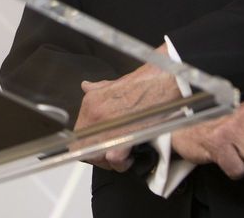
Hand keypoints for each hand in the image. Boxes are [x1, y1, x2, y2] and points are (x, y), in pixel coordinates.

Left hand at [74, 57, 181, 171]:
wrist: (166, 81)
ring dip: (110, 162)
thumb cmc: (146, 83)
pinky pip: (114, 159)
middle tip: (113, 155)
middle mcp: (95, 113)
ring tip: (123, 156)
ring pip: (97, 156)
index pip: (77, 135)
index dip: (89, 145)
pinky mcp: (123, 135)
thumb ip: (98, 89)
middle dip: (99, 157)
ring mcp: (108, 125)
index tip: (101, 147)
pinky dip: (122, 162)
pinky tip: (130, 156)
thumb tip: (86, 86)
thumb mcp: (115, 83)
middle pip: (85, 149)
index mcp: (91, 101)